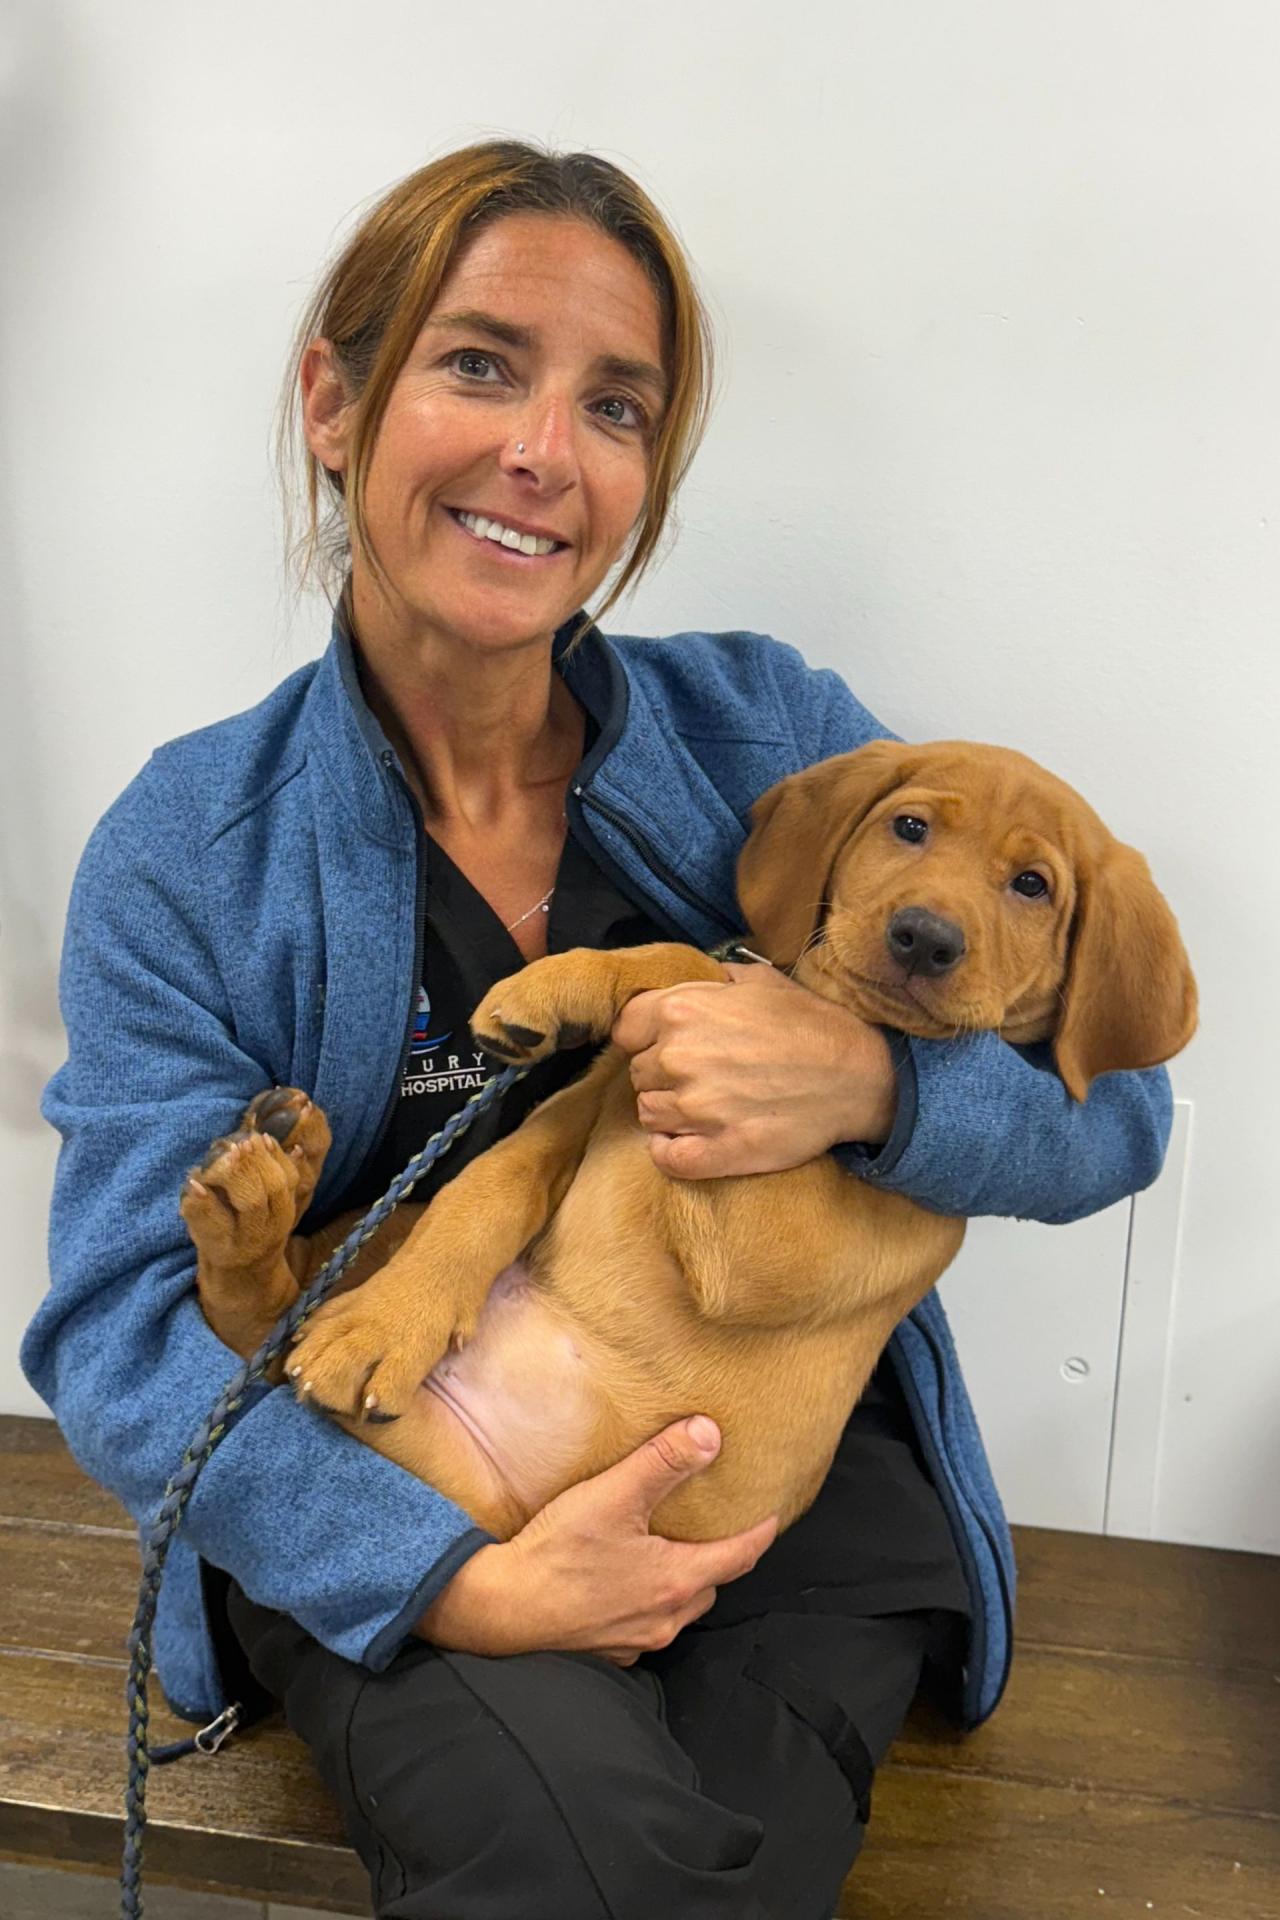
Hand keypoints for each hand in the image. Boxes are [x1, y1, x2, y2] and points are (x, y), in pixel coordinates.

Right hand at [414, 1417, 777, 1664]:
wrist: (500, 1609)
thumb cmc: (557, 1553)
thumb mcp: (614, 1495)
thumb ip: (664, 1462)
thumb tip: (710, 1434)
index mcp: (677, 1580)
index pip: (739, 1556)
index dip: (759, 1534)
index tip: (771, 1517)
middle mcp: (665, 1619)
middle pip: (710, 1585)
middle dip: (718, 1559)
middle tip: (714, 1530)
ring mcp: (637, 1641)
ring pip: (678, 1610)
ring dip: (681, 1584)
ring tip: (669, 1554)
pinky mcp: (608, 1652)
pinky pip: (644, 1627)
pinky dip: (646, 1604)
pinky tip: (624, 1584)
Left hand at [610, 962, 896, 1178]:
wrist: (858, 1076)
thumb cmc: (812, 1025)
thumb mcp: (761, 981)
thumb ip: (714, 980)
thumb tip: (694, 982)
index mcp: (682, 1010)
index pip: (626, 1029)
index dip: (645, 1037)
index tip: (665, 1043)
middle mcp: (679, 1057)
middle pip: (639, 1073)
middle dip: (662, 1074)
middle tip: (700, 1075)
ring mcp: (695, 1109)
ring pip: (649, 1115)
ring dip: (669, 1112)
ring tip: (704, 1106)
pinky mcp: (716, 1151)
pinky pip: (665, 1158)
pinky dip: (668, 1152)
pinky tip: (685, 1142)